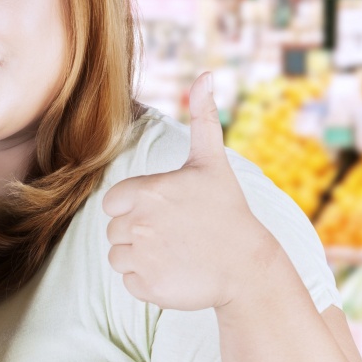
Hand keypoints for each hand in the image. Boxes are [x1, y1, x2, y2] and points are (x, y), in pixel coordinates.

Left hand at [102, 72, 274, 310]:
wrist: (249, 267)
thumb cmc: (227, 209)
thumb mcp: (211, 161)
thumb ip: (201, 117)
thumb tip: (207, 74)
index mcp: (144, 191)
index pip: (112, 203)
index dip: (134, 207)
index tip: (164, 210)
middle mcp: (137, 224)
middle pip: (114, 230)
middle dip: (138, 231)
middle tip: (174, 233)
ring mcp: (141, 257)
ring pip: (117, 256)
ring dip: (138, 256)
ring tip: (172, 252)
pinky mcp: (146, 287)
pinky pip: (127, 281)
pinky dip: (145, 280)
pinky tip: (173, 272)